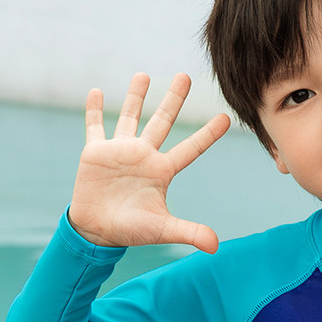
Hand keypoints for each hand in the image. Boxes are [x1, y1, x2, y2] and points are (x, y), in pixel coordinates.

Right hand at [68, 73, 229, 252]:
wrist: (97, 233)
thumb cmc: (131, 231)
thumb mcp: (162, 230)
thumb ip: (189, 233)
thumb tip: (216, 246)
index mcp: (162, 170)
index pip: (191, 149)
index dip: (208, 135)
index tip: (226, 118)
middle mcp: (143, 155)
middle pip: (163, 121)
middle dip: (174, 99)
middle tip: (186, 76)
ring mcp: (120, 151)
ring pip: (131, 116)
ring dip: (136, 96)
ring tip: (144, 75)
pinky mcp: (96, 152)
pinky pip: (95, 126)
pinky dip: (94, 110)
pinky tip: (97, 92)